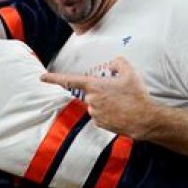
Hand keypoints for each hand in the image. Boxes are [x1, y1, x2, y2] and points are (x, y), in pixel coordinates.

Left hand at [40, 57, 154, 138]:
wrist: (145, 119)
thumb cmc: (136, 95)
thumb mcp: (130, 72)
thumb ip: (119, 63)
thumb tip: (112, 64)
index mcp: (94, 85)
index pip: (69, 80)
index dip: (54, 78)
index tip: (42, 77)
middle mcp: (91, 100)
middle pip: (91, 92)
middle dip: (102, 91)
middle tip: (119, 93)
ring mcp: (94, 113)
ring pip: (96, 104)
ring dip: (106, 103)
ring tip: (123, 104)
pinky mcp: (100, 124)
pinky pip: (101, 115)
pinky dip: (109, 113)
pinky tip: (121, 113)